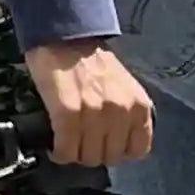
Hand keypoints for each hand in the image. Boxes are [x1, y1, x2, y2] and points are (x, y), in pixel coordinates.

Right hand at [26, 38, 152, 167]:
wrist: (66, 37)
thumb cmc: (93, 62)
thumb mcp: (125, 88)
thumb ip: (127, 115)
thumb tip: (116, 144)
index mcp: (139, 106)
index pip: (138, 150)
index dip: (119, 152)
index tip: (106, 146)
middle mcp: (121, 112)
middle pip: (109, 157)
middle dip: (94, 154)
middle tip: (82, 144)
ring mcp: (95, 113)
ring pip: (87, 157)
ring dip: (75, 154)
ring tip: (67, 144)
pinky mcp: (68, 113)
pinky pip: (66, 149)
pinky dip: (59, 153)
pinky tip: (55, 147)